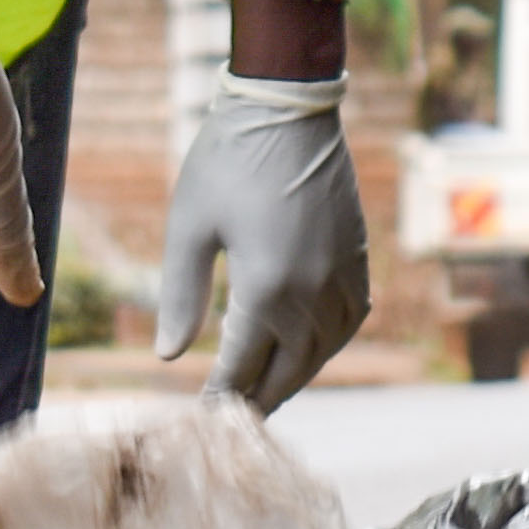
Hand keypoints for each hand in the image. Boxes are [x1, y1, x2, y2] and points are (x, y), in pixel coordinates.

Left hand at [160, 71, 370, 412]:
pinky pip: (351, 318)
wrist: (288, 109)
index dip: (221, 395)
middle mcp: (313, 289)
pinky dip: (329, 343)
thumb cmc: (227, 160)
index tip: (203, 418)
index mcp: (267, 286)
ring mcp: (342, 273)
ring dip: (298, 375)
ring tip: (271, 391)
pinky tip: (311, 346)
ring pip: (325, 348)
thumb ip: (180, 296)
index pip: (243, 363)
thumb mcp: (189, 228)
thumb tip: (169, 357)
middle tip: (236, 420)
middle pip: (290, 367)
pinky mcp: (358, 254)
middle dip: (261, 397)